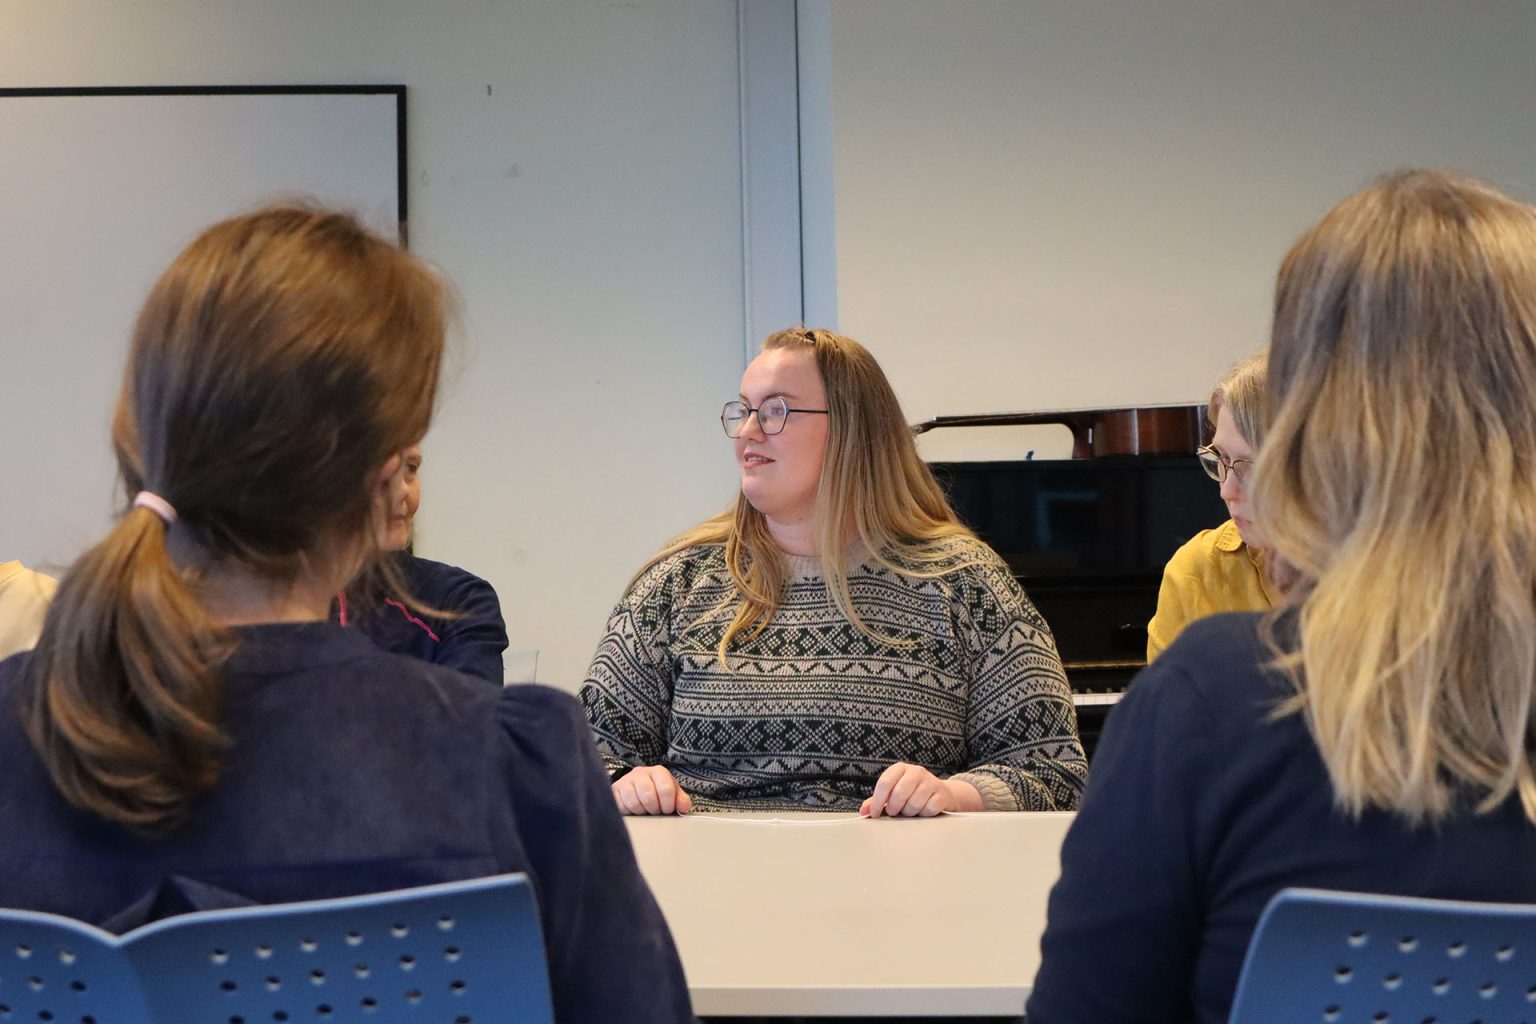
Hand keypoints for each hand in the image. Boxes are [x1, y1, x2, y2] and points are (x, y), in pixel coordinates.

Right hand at [612, 765, 692, 814]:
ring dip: (641, 811)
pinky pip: (621, 806)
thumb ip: (681, 799)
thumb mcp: (672, 792)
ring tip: (645, 810)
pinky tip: (634, 809)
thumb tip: (683, 807)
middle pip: (648, 796)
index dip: (668, 805)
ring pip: (634, 802)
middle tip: (656, 811)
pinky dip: (629, 811)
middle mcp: (640, 773)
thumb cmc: (657, 790)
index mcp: (658, 772)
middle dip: (654, 809)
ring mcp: (625, 781)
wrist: (636, 785)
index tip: (668, 810)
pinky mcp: (614, 790)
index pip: (665, 789)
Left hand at [860, 762, 982, 816]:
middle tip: (894, 812)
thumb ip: (877, 800)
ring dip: (909, 812)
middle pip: (899, 793)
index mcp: (900, 768)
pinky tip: (923, 810)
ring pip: (914, 803)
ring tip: (909, 810)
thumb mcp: (892, 793)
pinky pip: (928, 809)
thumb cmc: (911, 793)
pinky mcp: (942, 792)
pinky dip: (923, 814)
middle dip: (894, 808)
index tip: (874, 814)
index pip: (885, 782)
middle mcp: (916, 771)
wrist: (939, 792)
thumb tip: (863, 811)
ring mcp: (930, 781)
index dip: (877, 800)